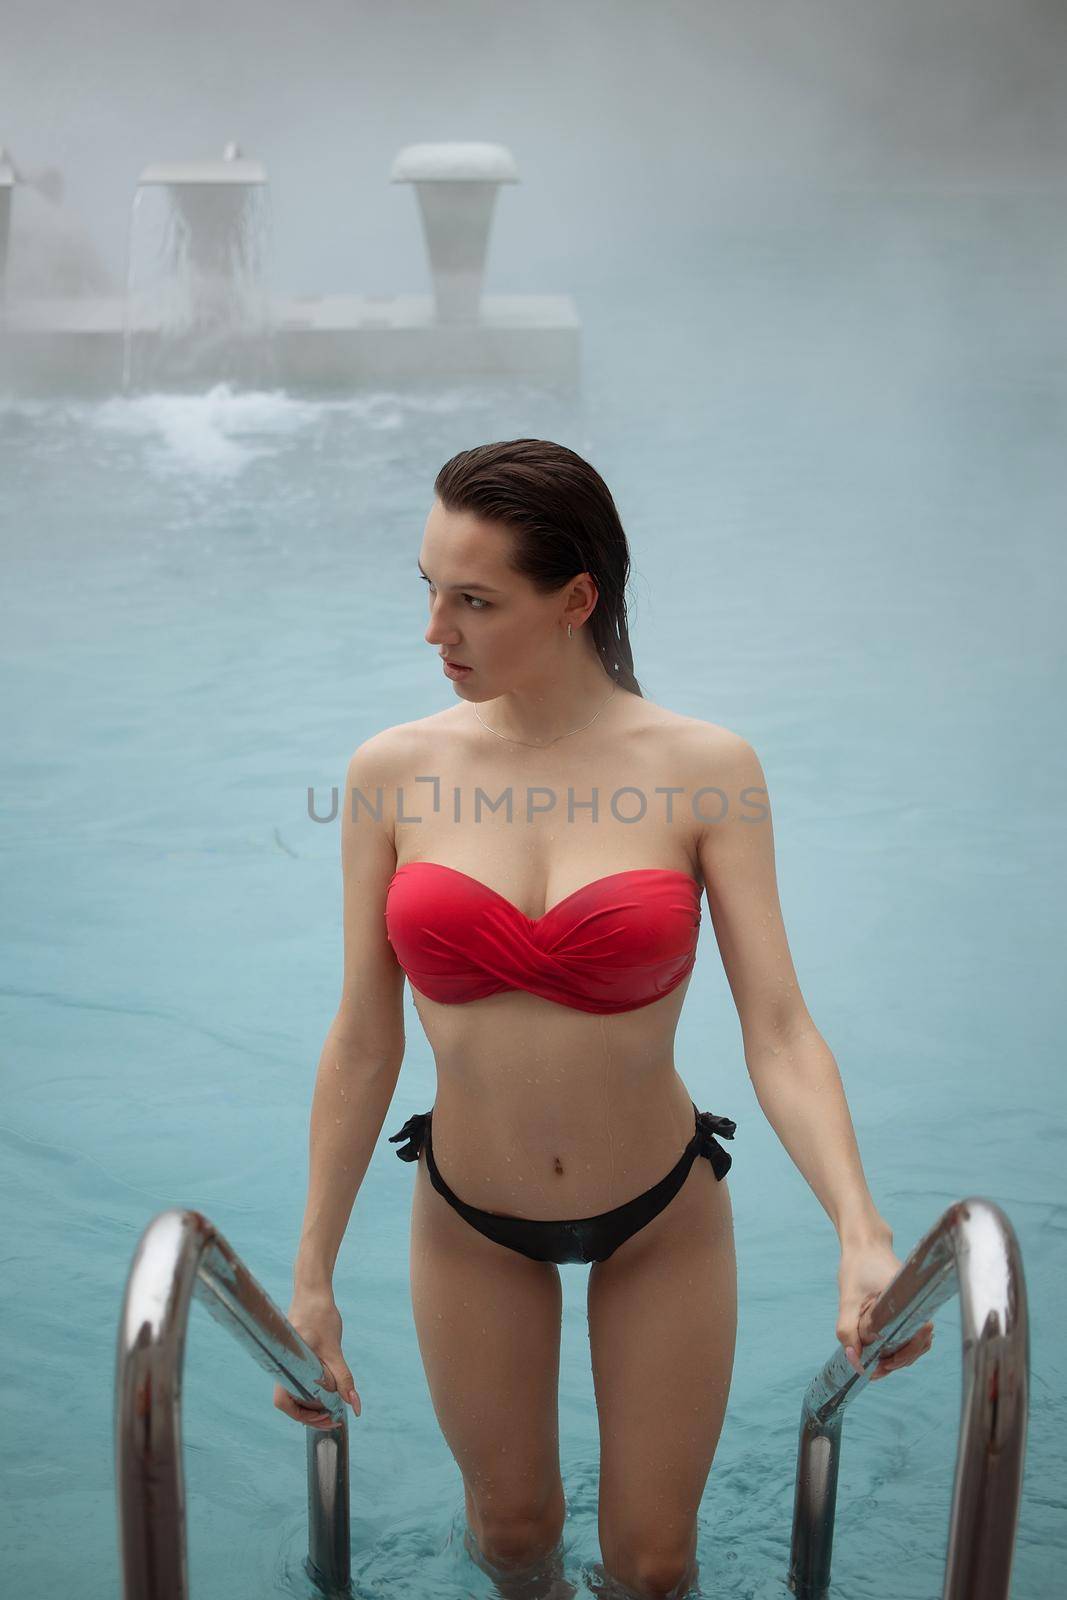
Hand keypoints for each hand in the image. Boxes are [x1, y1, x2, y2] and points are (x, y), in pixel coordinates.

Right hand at [272, 1286, 361, 1428]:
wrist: (313, 1291)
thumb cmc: (319, 1316)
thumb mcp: (334, 1350)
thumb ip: (344, 1379)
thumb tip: (355, 1406)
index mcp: (287, 1366)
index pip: (284, 1402)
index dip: (303, 1416)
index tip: (326, 1417)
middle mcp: (284, 1367)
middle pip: (291, 1401)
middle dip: (312, 1413)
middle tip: (334, 1416)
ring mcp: (289, 1363)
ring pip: (297, 1392)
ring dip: (314, 1401)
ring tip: (334, 1402)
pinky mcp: (296, 1359)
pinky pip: (301, 1381)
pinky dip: (315, 1388)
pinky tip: (330, 1388)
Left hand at [837, 1235, 933, 1382]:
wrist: (865, 1244)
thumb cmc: (858, 1267)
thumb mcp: (847, 1299)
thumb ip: (848, 1331)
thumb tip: (855, 1363)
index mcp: (910, 1304)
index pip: (917, 1341)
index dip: (901, 1358)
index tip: (882, 1367)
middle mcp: (918, 1308)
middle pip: (917, 1346)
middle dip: (897, 1362)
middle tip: (874, 1371)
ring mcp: (914, 1309)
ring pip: (914, 1342)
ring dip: (898, 1356)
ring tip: (876, 1365)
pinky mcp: (908, 1310)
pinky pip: (909, 1334)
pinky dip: (897, 1346)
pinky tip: (880, 1351)